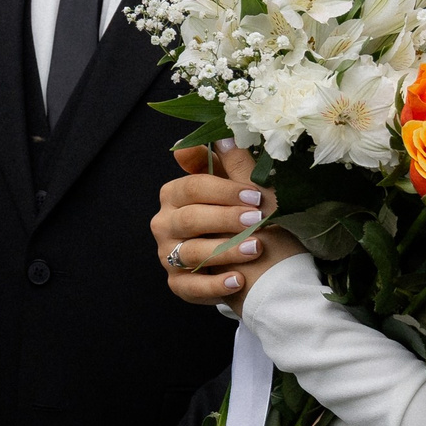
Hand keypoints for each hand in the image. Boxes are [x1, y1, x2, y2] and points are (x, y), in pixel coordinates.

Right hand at [153, 142, 303, 307]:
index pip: (192, 187)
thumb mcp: (246, 190)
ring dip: (226, 251)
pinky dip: (215, 285)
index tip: (254, 194)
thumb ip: (233, 164)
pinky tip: (239, 280)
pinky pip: (190, 288)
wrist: (260, 264)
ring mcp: (169, 256)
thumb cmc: (250, 220)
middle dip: (225, 218)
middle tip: (257, 219)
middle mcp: (165, 224)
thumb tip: (224, 137)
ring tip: (256, 248)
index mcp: (175, 196)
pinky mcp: (178, 285)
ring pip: (191, 253)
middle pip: (189, 219)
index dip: (224, 190)